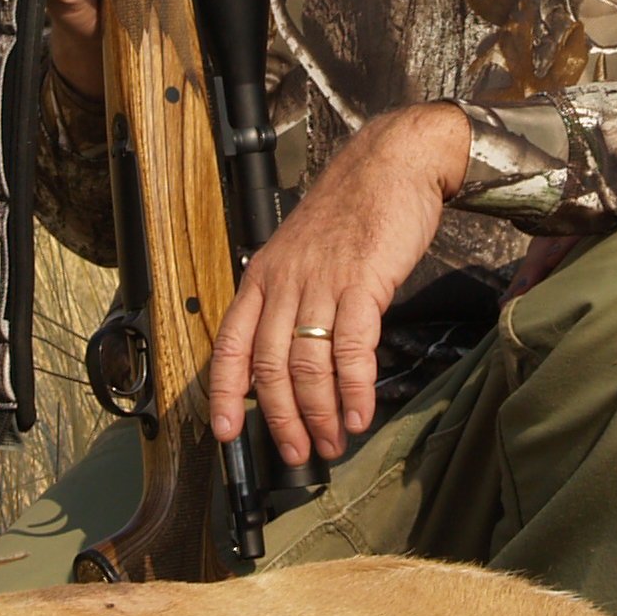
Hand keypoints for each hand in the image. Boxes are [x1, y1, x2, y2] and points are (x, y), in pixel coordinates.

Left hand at [209, 103, 470, 464]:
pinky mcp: (363, 283)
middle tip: (296, 452)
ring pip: (307, 364)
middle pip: (270, 367)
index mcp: (262, 276)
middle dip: (282, 419)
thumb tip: (290, 355)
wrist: (390, 163)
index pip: (231, 345)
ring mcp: (322, 282)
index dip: (226, 394)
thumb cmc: (351, 209)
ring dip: (319, 413)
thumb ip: (290, 297)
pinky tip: (360, 414)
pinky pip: (351, 349)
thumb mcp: (302, 251)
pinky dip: (354, 390)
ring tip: (331, 442)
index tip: (227, 433)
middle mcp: (284, 282)